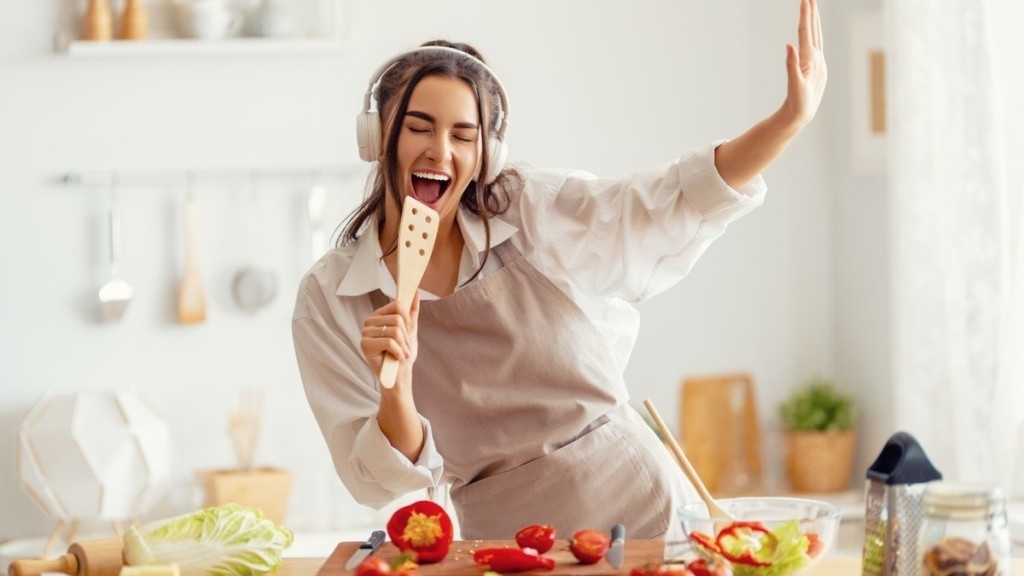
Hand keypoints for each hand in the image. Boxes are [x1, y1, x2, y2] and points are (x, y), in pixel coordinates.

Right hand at [360, 292, 418, 377]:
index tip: (408, 332)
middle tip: (405, 347)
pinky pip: (389, 342)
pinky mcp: (364, 345)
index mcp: (379, 315)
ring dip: (403, 345)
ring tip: (402, 354)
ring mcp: (365, 333)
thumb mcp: (410, 330)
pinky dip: (398, 352)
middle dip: (406, 336)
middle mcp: (369, 321)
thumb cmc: (403, 353)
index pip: (397, 305)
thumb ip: (412, 311)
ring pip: (394, 330)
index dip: (407, 320)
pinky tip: (396, 357)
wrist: (399, 375)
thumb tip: (416, 292)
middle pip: (397, 318)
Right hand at [781, 0, 826, 130]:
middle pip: (814, 30)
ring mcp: (818, 62)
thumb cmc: (799, 103)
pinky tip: (811, 31)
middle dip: (811, 12)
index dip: (805, 16)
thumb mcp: (794, 85)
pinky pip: (814, 45)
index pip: (807, 33)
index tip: (805, 0)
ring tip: (811, 7)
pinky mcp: (816, 67)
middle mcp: (817, 59)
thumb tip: (789, 45)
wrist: (803, 115)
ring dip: (813, 21)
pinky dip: (812, 34)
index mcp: (811, 60)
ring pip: (816, 36)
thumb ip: (792, 65)